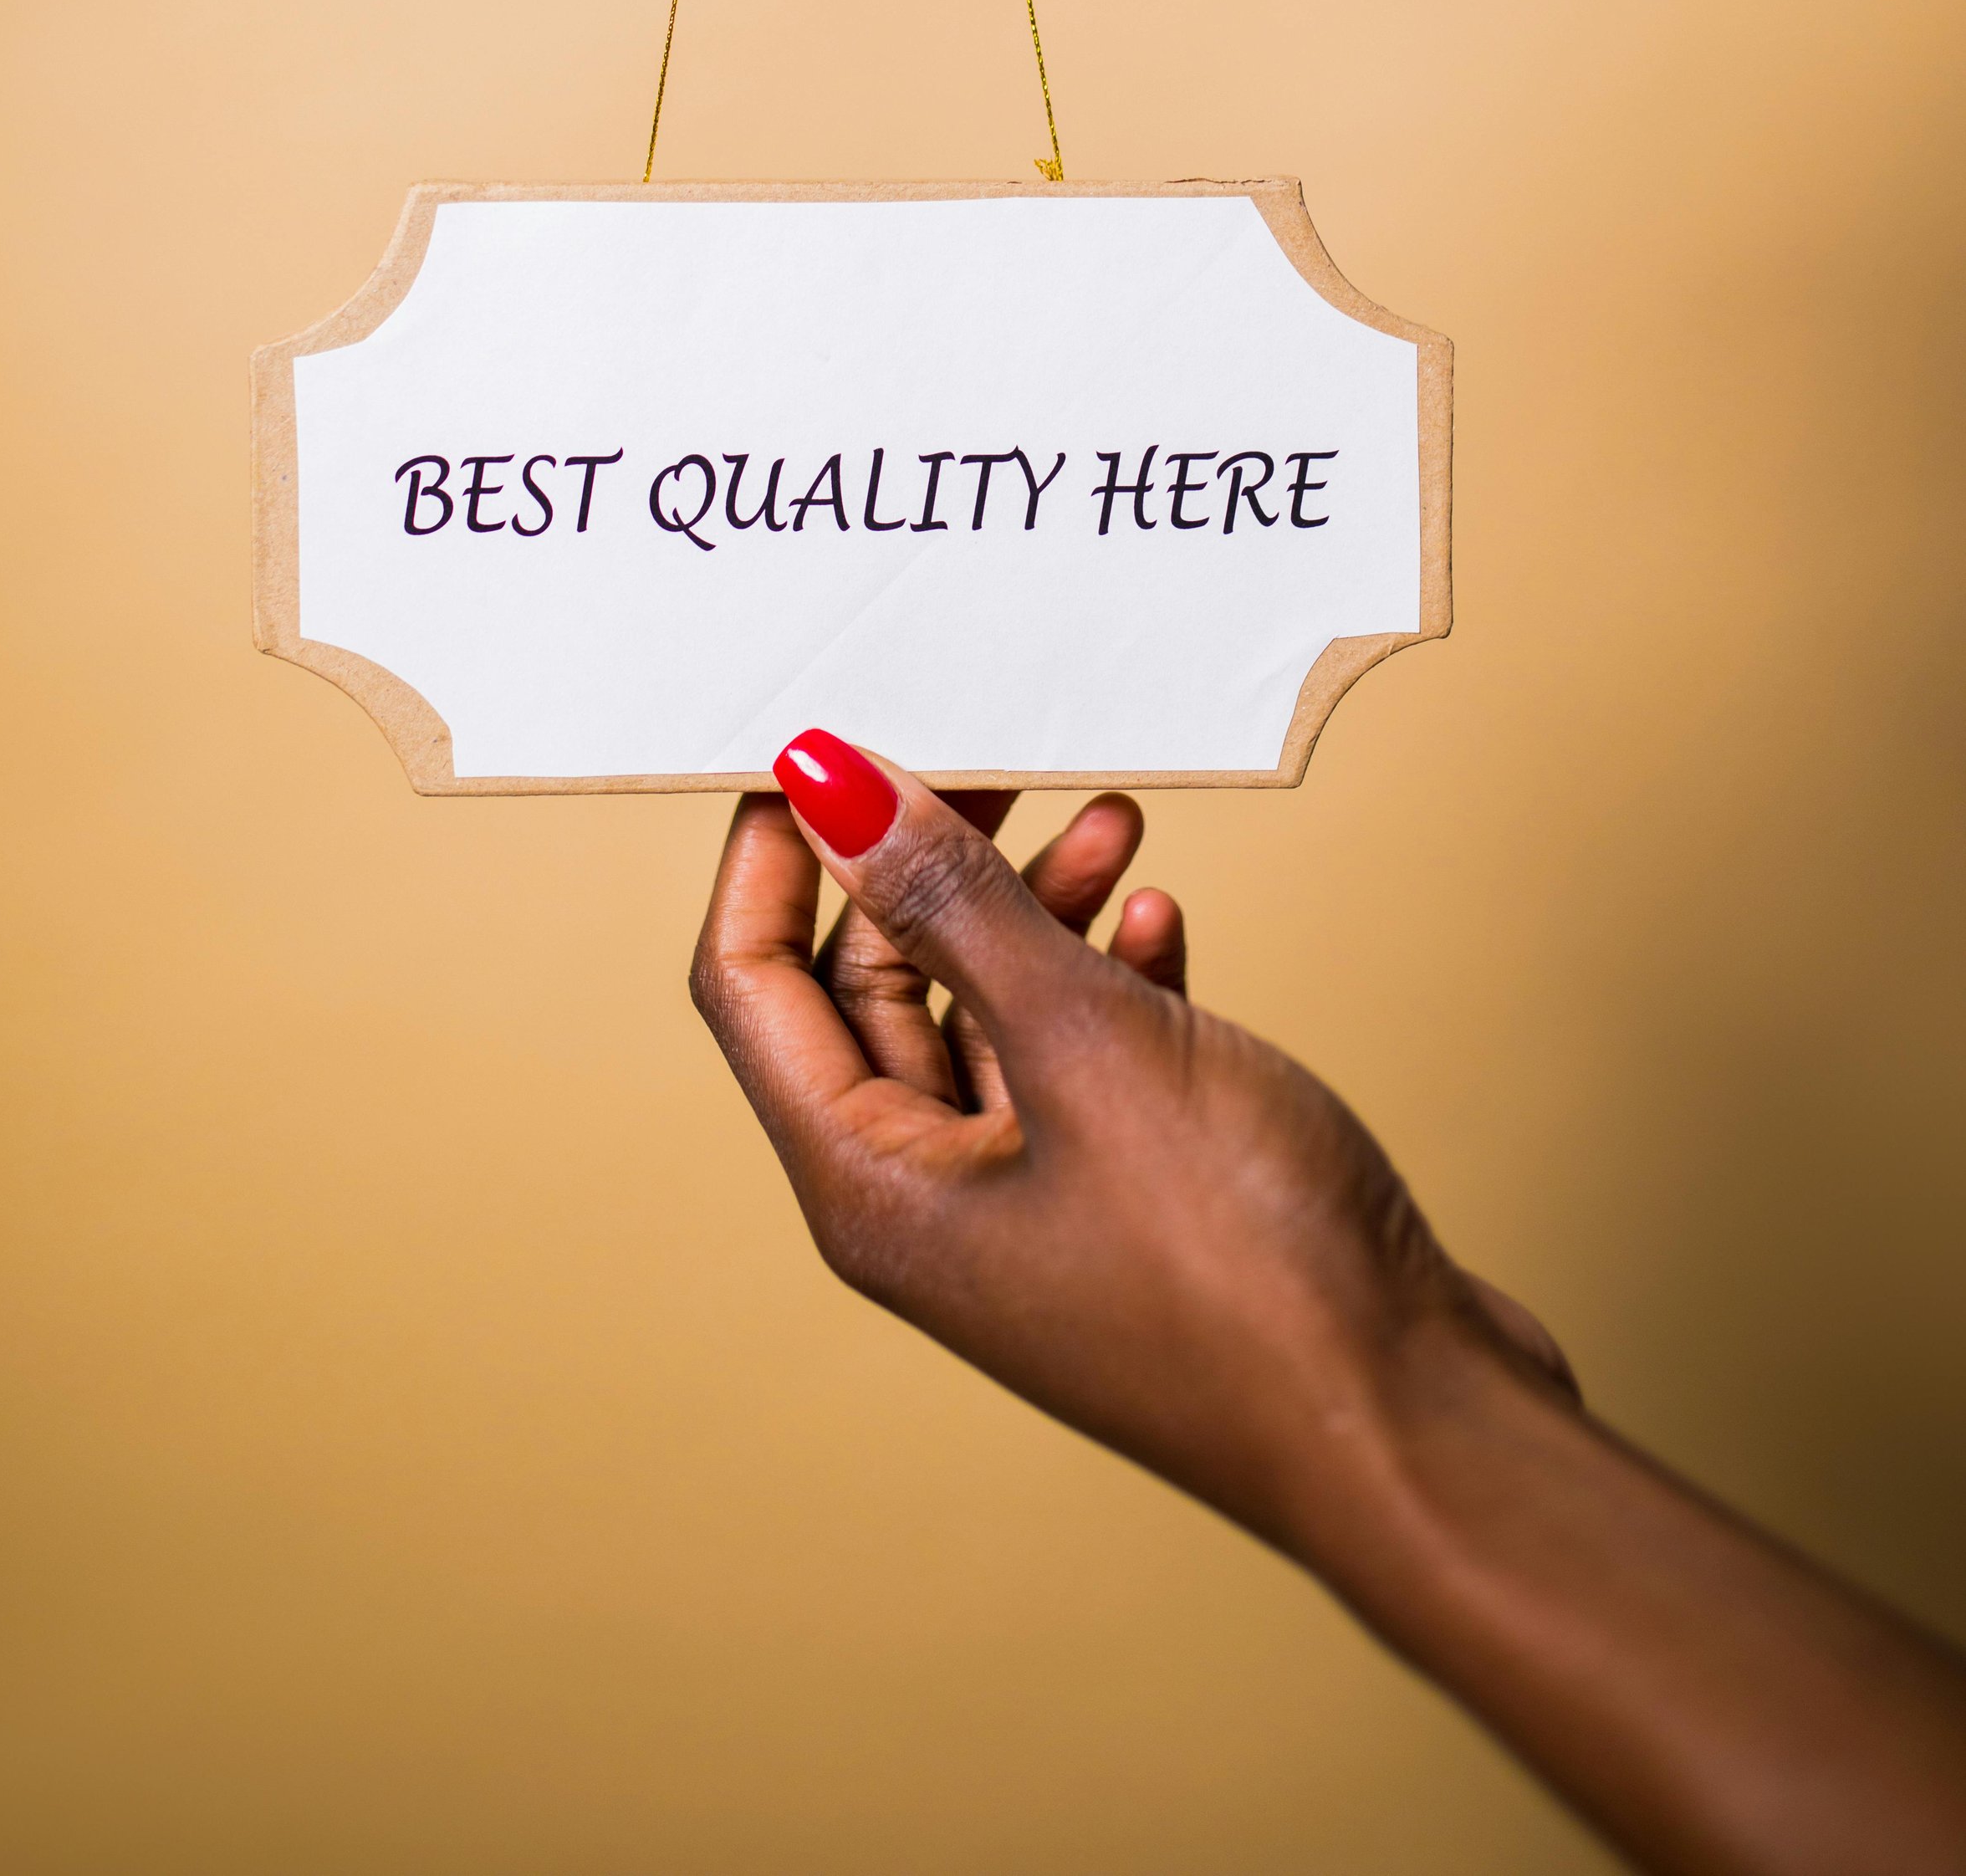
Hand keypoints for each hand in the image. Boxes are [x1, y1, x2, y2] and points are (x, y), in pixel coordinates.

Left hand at [694, 732, 1965, 1875]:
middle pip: (870, 987)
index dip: (772, 852)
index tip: (819, 741)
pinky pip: (1080, 1062)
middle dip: (925, 862)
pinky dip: (1108, 977)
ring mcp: (1033, 1210)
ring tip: (1111, 815)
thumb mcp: (1085, 1047)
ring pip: (987, 1014)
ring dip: (1034, 906)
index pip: (751, 983)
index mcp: (871, 1187)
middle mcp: (931, 1205)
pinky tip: (1162, 920)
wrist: (1416, 1426)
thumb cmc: (1245, 1276)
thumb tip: (828, 787)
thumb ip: (956, 907)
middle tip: (996, 757)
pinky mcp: (1133, 1205)